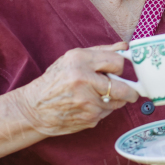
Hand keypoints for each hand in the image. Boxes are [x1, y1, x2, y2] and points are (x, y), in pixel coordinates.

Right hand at [13, 43, 134, 136]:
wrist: (34, 108)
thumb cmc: (55, 81)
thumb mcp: (72, 59)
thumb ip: (100, 52)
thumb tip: (124, 46)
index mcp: (79, 60)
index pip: (117, 62)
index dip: (120, 67)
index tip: (119, 70)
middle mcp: (83, 80)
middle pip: (123, 87)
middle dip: (130, 90)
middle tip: (130, 91)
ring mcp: (87, 102)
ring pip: (117, 102)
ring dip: (113, 99)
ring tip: (96, 96)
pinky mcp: (89, 118)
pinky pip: (107, 113)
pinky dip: (102, 109)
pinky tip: (87, 105)